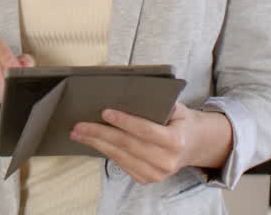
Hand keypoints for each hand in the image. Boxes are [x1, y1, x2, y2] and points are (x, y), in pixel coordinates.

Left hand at [70, 103, 231, 184]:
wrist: (193, 145)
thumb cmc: (179, 120)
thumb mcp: (176, 108)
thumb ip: (156, 103)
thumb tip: (124, 92)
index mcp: (176, 141)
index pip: (145, 130)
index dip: (123, 121)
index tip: (104, 112)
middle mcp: (167, 161)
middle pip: (127, 145)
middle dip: (100, 133)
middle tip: (79, 124)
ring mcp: (157, 174)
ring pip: (120, 156)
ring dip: (96, 144)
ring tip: (78, 133)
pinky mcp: (147, 179)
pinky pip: (121, 164)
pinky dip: (104, 152)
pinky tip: (92, 141)